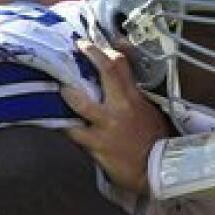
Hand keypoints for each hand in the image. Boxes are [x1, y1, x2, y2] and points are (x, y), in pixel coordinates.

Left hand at [61, 41, 169, 193]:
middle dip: (89, 54)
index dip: (103, 50)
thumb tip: (120, 87)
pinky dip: (63, 126)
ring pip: (80, 101)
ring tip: (60, 89)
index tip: (88, 45)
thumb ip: (134, 99)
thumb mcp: (150, 114)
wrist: (159, 169)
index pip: (121, 65)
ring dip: (67, 93)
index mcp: (134, 98)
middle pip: (106, 71)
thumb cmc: (156, 143)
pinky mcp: (97, 144)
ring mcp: (108, 124)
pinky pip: (73, 132)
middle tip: (73, 48)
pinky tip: (55, 123)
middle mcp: (121, 106)